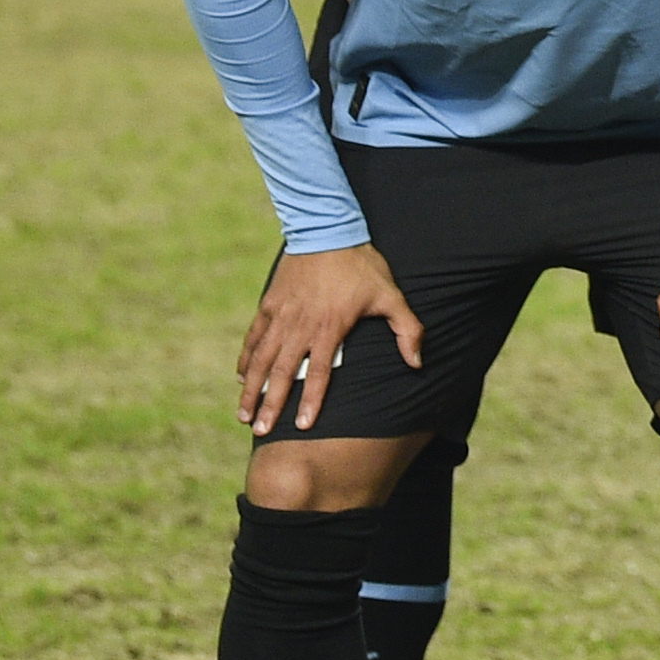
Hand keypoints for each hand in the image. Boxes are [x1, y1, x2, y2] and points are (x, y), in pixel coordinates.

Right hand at [240, 245, 413, 430]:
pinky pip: (254, 337)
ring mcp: (281, 315)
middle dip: (271, 404)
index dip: (311, 400)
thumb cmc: (363, 265)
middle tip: (260, 431)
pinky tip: (241, 377)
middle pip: (283, 372)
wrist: (327, 229)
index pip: (319, 372)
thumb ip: (408, 330)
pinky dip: (246, 358)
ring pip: (262, 358)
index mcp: (330, 327)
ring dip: (252, 387)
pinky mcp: (269, 304)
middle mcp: (301, 325)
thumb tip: (418, 363)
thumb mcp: (391, 295)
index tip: (302, 426)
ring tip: (244, 414)